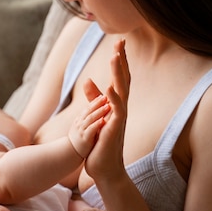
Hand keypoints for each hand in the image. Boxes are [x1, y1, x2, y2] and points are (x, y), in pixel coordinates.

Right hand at [68, 95, 110, 157]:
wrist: (70, 155)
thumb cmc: (79, 140)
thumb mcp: (83, 126)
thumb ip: (89, 118)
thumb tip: (96, 109)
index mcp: (80, 119)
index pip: (89, 107)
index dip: (96, 101)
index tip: (105, 95)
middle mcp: (80, 123)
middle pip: (89, 110)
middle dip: (98, 103)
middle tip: (107, 96)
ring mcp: (82, 130)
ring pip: (90, 118)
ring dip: (99, 112)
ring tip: (109, 106)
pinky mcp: (85, 139)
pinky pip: (91, 130)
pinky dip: (97, 124)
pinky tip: (104, 121)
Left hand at [83, 39, 129, 181]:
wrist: (105, 169)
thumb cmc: (101, 144)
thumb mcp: (96, 115)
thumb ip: (93, 99)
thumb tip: (88, 80)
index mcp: (116, 104)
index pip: (119, 77)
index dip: (119, 60)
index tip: (118, 42)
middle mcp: (121, 108)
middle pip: (123, 79)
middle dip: (121, 60)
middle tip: (121, 41)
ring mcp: (120, 119)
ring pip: (122, 91)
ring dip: (118, 73)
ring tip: (115, 56)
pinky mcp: (115, 129)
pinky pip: (117, 111)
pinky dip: (114, 99)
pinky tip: (111, 87)